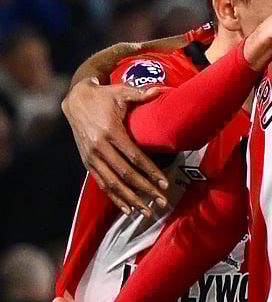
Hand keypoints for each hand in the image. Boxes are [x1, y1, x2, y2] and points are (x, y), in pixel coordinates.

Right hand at [62, 80, 168, 216]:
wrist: (76, 100)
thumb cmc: (104, 96)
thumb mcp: (121, 92)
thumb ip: (140, 94)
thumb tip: (158, 91)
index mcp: (110, 132)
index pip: (135, 157)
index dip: (150, 172)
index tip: (164, 183)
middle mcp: (99, 147)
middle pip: (125, 174)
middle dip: (145, 190)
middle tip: (162, 201)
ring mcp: (91, 157)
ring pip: (113, 184)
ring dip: (131, 199)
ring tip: (147, 211)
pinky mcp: (87, 162)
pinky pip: (102, 183)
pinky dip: (114, 197)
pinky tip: (127, 209)